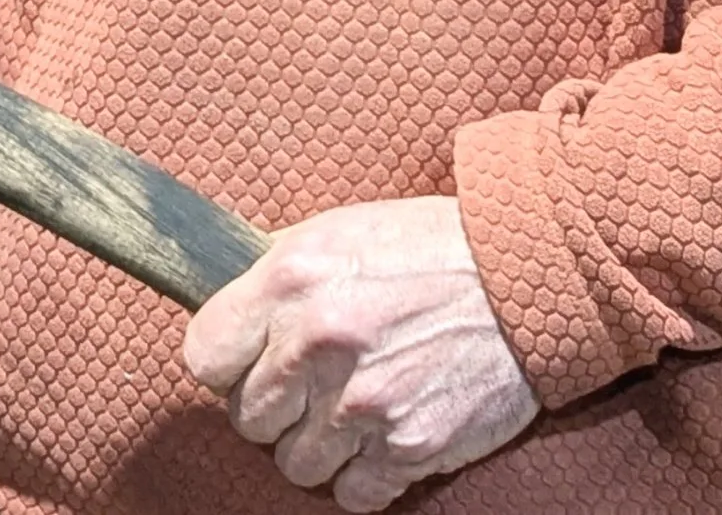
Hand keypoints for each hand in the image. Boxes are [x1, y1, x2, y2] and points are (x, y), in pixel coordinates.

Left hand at [182, 196, 537, 510]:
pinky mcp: (410, 447)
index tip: (246, 358)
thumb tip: (225, 313)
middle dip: (273, 404)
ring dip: (314, 444)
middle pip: (246, 418)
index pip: (203, 355)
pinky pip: (350, 494)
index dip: (224, 361)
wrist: (519, 278)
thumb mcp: (334, 232)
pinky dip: (360, 475)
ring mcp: (365, 402)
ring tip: (345, 407)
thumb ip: (274, 276)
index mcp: (291, 280)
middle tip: (306, 383)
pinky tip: (377, 436)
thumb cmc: (422, 248)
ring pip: (293, 465)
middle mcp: (320, 343)